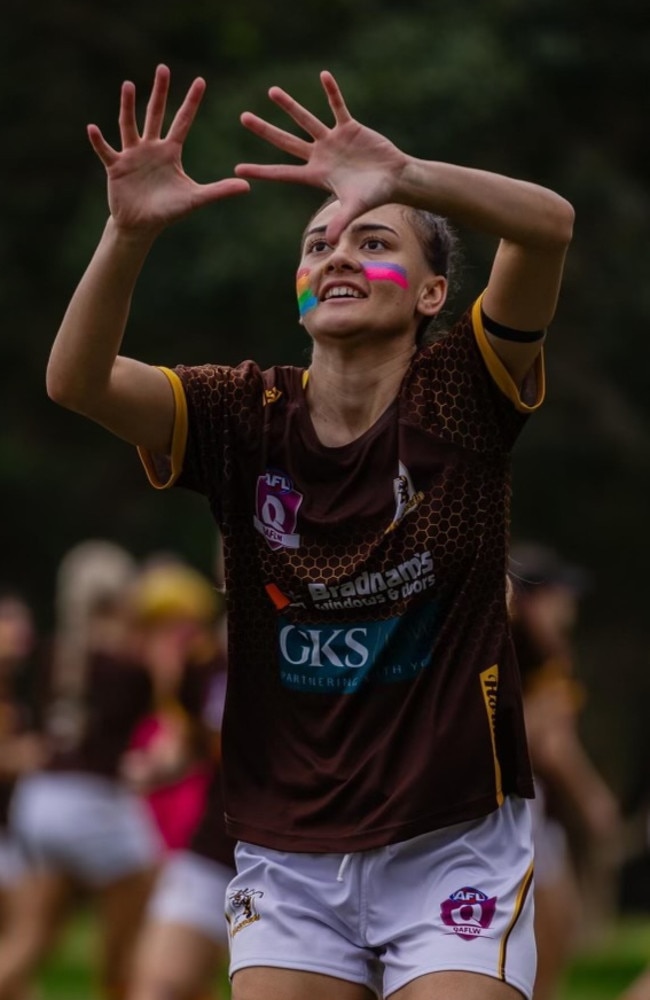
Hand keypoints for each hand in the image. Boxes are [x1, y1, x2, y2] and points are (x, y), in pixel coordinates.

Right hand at [88, 64, 249, 234]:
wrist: (143, 225)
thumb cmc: (168, 211)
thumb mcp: (196, 199)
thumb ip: (220, 191)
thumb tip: (247, 186)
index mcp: (170, 152)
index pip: (182, 121)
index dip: (191, 102)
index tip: (201, 81)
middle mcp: (151, 147)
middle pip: (155, 114)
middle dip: (160, 92)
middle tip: (163, 68)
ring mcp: (132, 155)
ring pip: (129, 125)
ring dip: (128, 106)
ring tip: (129, 85)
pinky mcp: (116, 167)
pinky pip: (106, 151)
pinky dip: (99, 141)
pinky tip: (92, 128)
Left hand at [235, 71, 408, 243]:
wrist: (394, 179)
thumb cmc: (374, 195)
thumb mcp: (355, 208)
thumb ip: (341, 221)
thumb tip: (331, 242)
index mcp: (316, 175)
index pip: (282, 173)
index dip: (261, 171)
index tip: (237, 169)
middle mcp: (320, 156)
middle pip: (286, 142)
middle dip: (265, 130)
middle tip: (243, 118)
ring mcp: (333, 140)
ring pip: (306, 119)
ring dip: (290, 106)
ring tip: (271, 91)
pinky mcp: (349, 127)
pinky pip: (338, 106)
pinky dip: (332, 92)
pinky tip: (323, 76)